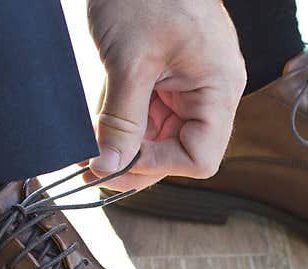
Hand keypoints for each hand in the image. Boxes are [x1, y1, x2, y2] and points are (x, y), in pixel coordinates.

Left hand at [86, 0, 245, 190]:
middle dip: (136, 161)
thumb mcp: (130, 62)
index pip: (200, 157)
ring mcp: (188, 85)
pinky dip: (122, 124)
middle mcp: (209, 92)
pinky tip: (97, 128)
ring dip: (125, 145)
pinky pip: (147, 115)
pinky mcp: (166, 78)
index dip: (159, 167)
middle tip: (94, 167)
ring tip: (90, 148)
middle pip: (178, 151)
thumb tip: (109, 166)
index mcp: (218, 88)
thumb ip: (121, 121)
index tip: (118, 163)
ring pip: (159, 137)